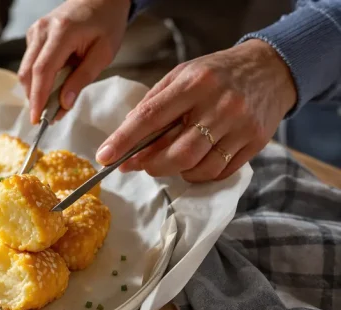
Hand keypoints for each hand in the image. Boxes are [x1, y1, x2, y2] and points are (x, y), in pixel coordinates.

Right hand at [18, 0, 131, 123]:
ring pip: (26, 69)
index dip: (38, 98)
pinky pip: (30, 63)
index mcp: (62, 32)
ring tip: (53, 103)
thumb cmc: (106, 23)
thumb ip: (82, 79)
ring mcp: (35, 31)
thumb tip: (64, 103)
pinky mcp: (33, 35)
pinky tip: (53, 84)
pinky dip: (38, 78)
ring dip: (36, 90)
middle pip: (28, 72)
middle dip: (35, 98)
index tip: (37, 118)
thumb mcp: (103, 54)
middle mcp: (42, 30)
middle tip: (47, 117)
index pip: (42, 71)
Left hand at [97, 40, 297, 181]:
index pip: (151, 117)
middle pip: (177, 153)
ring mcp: (240, 126)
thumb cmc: (216, 74)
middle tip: (138, 163)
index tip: (104, 157)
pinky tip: (192, 163)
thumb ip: (153, 104)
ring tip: (167, 161)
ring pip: (198, 167)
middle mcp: (219, 105)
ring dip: (173, 172)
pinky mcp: (255, 143)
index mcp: (194, 83)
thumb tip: (126, 137)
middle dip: (150, 165)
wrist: (271, 69)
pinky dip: (198, 174)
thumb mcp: (182, 75)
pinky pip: (219, 172)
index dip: (124, 140)